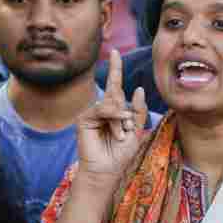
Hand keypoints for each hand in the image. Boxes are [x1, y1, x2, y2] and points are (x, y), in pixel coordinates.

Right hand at [74, 49, 148, 187]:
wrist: (107, 171)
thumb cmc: (120, 154)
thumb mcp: (136, 132)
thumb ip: (138, 111)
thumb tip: (138, 88)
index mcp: (114, 110)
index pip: (115, 85)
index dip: (115, 67)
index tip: (114, 50)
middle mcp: (102, 109)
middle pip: (114, 93)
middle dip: (124, 113)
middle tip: (125, 132)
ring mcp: (92, 113)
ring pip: (111, 104)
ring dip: (120, 121)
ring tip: (119, 137)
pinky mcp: (84, 119)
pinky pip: (101, 110)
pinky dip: (111, 118)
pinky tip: (115, 131)